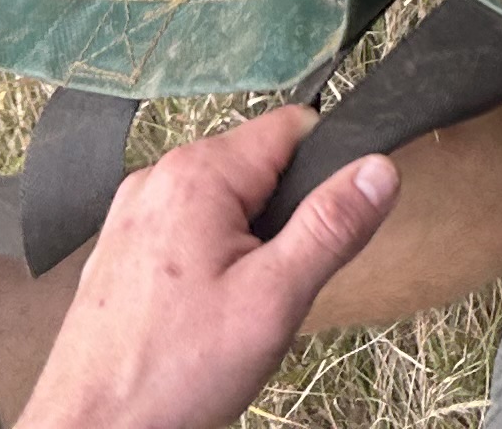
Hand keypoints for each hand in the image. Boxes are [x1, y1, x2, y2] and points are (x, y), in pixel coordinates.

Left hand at [15, 110, 399, 428]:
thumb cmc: (172, 373)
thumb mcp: (274, 300)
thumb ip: (330, 228)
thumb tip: (379, 170)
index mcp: (198, 173)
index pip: (292, 127)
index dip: (327, 173)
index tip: (330, 228)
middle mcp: (158, 178)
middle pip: (258, 170)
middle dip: (283, 224)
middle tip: (274, 291)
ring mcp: (134, 215)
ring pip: (225, 208)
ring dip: (247, 250)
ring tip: (235, 314)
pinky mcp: (122, 251)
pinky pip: (189, 236)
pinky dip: (210, 268)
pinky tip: (201, 322)